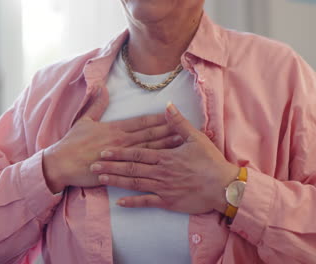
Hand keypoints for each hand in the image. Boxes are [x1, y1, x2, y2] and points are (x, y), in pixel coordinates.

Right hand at [43, 92, 183, 193]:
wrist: (61, 163)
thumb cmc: (72, 142)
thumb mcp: (85, 120)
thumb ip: (97, 104)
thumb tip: (102, 87)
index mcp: (115, 128)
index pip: (142, 122)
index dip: (158, 118)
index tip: (172, 114)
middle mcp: (122, 140)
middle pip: (150, 135)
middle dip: (170, 130)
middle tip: (187, 127)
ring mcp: (122, 156)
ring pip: (149, 150)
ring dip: (166, 145)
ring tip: (183, 142)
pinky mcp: (119, 170)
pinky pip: (141, 167)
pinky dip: (154, 163)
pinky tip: (166, 162)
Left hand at [91, 102, 238, 214]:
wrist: (223, 186)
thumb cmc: (211, 161)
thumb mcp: (196, 137)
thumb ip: (178, 122)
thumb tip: (167, 105)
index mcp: (165, 156)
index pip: (137, 153)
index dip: (119, 151)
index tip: (103, 150)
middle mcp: (160, 172)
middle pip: (131, 168)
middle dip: (110, 166)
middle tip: (92, 165)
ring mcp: (162, 188)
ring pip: (134, 184)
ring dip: (116, 181)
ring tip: (100, 179)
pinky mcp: (168, 201)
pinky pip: (147, 202)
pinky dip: (132, 202)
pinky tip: (119, 202)